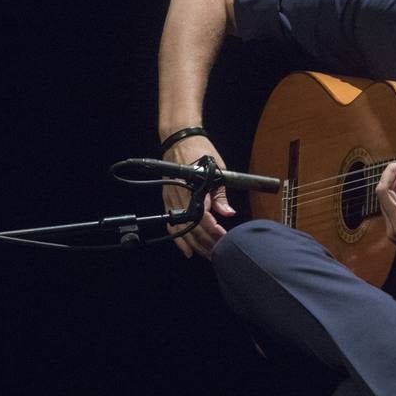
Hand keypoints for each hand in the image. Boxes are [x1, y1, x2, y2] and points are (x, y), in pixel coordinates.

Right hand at [162, 135, 235, 258]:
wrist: (179, 141)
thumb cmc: (201, 152)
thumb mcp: (217, 169)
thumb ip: (221, 194)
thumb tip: (228, 213)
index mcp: (194, 190)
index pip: (203, 218)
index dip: (213, 231)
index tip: (224, 239)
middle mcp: (180, 198)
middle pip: (192, 228)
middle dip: (206, 242)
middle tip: (218, 252)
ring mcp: (171, 201)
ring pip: (182, 229)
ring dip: (195, 244)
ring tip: (206, 254)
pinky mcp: (167, 201)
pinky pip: (171, 224)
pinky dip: (178, 239)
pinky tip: (187, 250)